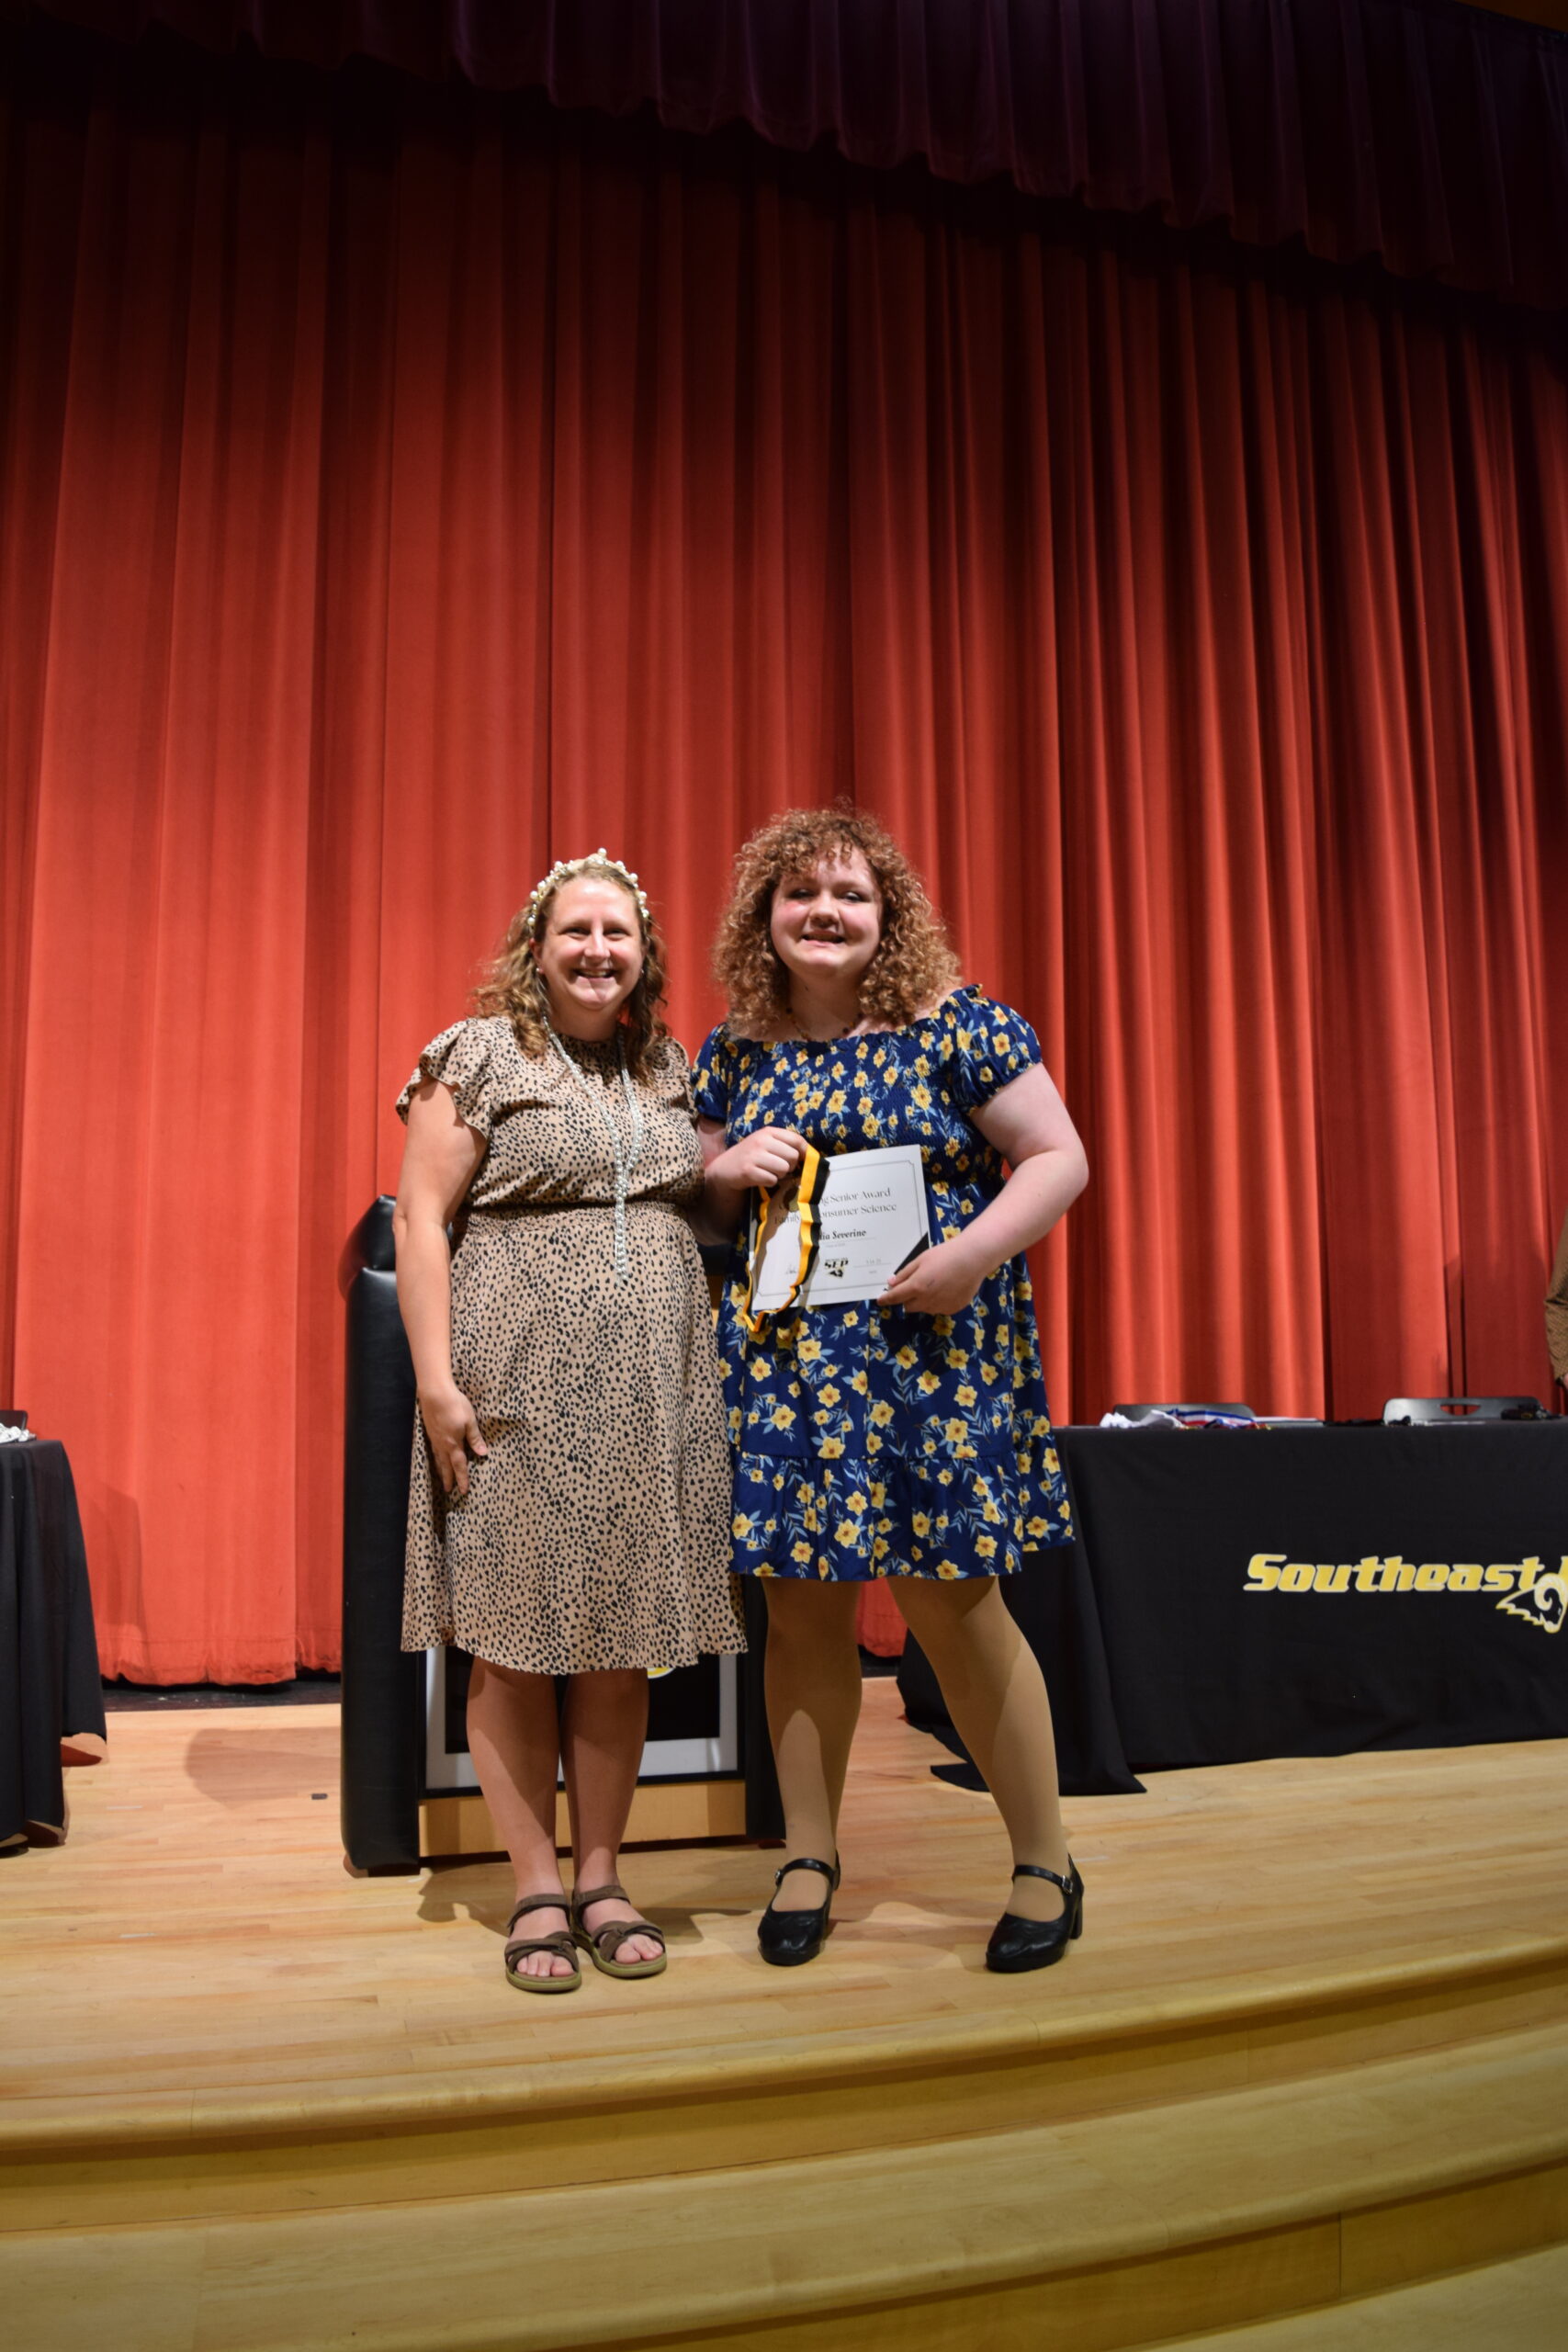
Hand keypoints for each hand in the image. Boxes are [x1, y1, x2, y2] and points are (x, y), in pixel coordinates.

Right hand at [419, 1382, 487, 1497]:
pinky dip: (435, 1457)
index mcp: (454, 1444)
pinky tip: (436, 1455)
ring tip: (442, 1477)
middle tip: (448, 1490)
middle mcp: (442, 1444)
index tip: (462, 1491)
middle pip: (446, 1465)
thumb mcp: (470, 1421)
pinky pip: (433, 1449)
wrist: (435, 1393)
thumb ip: (474, 1438)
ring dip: (440, 1469)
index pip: (459, 1465)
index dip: (462, 1478)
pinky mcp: (429, 1430)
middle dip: (448, 1478)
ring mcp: (434, 1437)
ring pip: (438, 1458)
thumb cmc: (455, 1405)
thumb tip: (482, 1453)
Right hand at [713, 1126, 810, 1190]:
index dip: (804, 1152)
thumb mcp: (766, 1143)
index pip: (797, 1140)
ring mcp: (754, 1156)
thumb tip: (810, 1155)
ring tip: (768, 1172)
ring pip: (784, 1169)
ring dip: (779, 1175)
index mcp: (768, 1132)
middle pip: (793, 1156)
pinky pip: (772, 1180)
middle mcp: (761, 1141)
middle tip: (778, 1167)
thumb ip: (785, 1145)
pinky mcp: (748, 1171)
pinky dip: (769, 1182)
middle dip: (789, 1165)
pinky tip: (760, 1178)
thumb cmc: (751, 1155)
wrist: (725, 1168)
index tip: (801, 1160)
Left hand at [879, 1236, 987, 1316]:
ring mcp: (941, 1307)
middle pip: (908, 1307)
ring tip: (936, 1284)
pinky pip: (939, 1309)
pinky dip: (938, 1302)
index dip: (886, 1299)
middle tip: (915, 1285)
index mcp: (916, 1287)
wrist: (973, 1259)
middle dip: (907, 1298)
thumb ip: (905, 1274)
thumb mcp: (921, 1260)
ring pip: (924, 1309)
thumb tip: (891, 1283)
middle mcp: (927, 1301)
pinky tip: (947, 1288)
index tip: (880, 1300)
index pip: (896, 1297)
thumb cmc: (945, 1255)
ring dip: (923, 1301)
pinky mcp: (953, 1309)